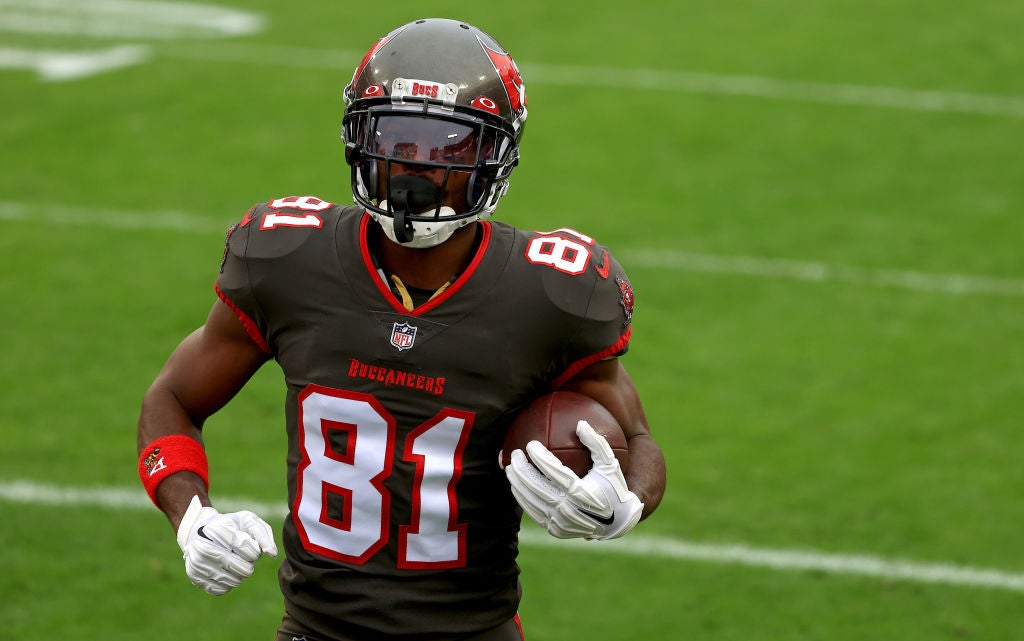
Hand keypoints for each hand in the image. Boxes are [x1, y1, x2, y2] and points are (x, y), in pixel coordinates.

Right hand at [175, 495, 277, 594]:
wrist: (202, 532)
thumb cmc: (231, 527)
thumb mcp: (248, 521)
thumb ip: (263, 534)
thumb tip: (271, 553)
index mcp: (215, 528)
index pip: (239, 543)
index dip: (253, 551)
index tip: (255, 551)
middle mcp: (201, 546)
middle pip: (233, 564)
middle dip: (248, 566)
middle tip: (248, 561)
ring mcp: (196, 563)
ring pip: (228, 579)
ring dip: (240, 576)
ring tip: (238, 566)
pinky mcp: (194, 576)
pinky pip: (219, 589)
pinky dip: (229, 584)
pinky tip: (229, 574)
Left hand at [505, 420, 643, 539]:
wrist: (617, 522)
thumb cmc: (612, 486)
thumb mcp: (610, 464)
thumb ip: (597, 443)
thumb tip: (580, 423)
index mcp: (583, 493)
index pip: (556, 474)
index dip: (541, 459)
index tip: (530, 444)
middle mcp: (570, 510)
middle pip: (539, 488)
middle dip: (523, 470)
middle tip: (515, 454)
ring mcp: (561, 522)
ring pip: (532, 502)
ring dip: (518, 484)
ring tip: (509, 468)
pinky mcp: (556, 530)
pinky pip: (534, 513)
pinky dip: (523, 499)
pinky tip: (516, 485)